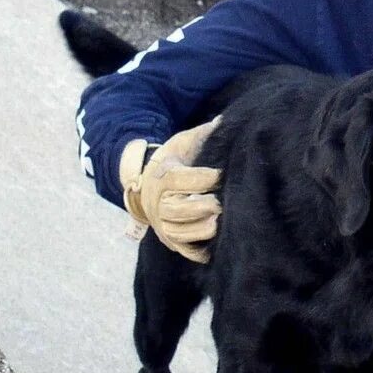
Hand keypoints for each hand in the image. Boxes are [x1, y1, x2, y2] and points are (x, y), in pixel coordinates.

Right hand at [119, 117, 222, 262]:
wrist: (147, 182)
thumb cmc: (174, 160)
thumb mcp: (184, 142)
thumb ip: (204, 133)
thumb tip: (224, 121)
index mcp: (162, 176)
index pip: (180, 179)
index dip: (202, 178)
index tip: (222, 174)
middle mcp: (157, 202)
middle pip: (174, 210)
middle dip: (200, 207)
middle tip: (222, 203)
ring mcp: (161, 223)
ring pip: (177, 232)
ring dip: (200, 230)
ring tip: (220, 223)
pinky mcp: (169, 240)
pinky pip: (182, 250)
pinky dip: (197, 251)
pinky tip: (214, 247)